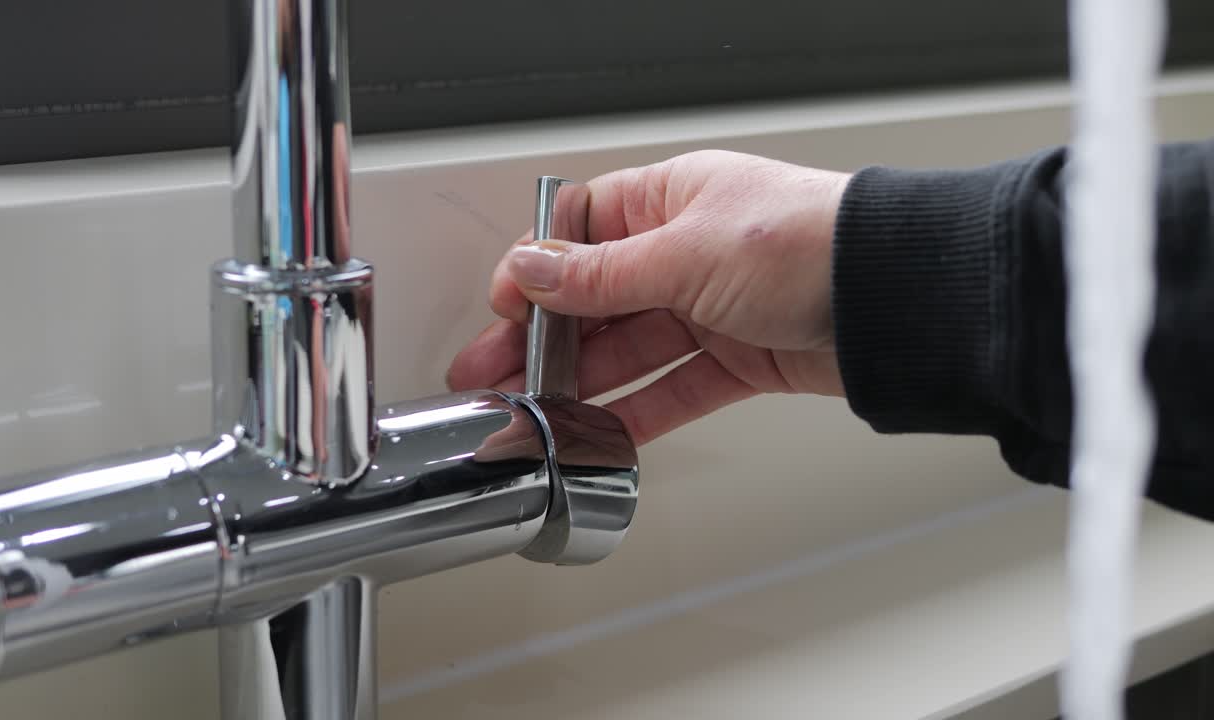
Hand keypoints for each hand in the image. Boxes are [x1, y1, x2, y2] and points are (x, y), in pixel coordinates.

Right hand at [447, 150, 851, 444]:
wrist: (895, 298)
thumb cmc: (808, 242)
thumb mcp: (685, 252)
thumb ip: (601, 273)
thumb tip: (530, 268)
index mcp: (672, 199)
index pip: (583, 229)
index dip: (537, 267)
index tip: (505, 303)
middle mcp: (688, 251)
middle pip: (595, 299)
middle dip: (542, 338)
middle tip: (493, 374)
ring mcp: (712, 309)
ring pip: (629, 350)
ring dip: (580, 384)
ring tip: (532, 415)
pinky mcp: (739, 360)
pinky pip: (673, 390)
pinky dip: (636, 414)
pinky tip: (597, 434)